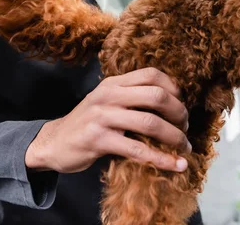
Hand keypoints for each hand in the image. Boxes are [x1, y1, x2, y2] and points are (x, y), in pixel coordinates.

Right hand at [25, 68, 190, 173]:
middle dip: (179, 112)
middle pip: (157, 96)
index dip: (174, 88)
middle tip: (186, 127)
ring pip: (150, 123)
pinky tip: (175, 166)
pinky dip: (161, 159)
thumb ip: (130, 97)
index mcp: (113, 83)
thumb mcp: (105, 101)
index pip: (151, 74)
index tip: (182, 104)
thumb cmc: (87, 124)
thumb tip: (170, 103)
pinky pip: (138, 150)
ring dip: (175, 137)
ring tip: (185, 148)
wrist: (53, 142)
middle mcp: (108, 95)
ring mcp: (102, 117)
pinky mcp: (99, 140)